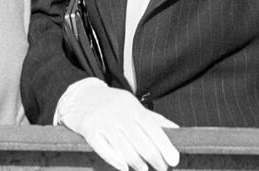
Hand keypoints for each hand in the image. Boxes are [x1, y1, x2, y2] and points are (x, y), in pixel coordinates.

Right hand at [58, 80, 179, 170]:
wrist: (82, 96)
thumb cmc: (114, 105)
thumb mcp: (133, 106)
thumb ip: (153, 120)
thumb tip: (176, 130)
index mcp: (132, 107)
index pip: (152, 127)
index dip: (164, 145)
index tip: (174, 160)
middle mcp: (119, 113)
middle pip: (139, 139)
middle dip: (153, 157)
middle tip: (163, 169)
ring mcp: (103, 121)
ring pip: (123, 146)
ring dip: (136, 162)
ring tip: (145, 170)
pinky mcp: (89, 129)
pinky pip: (102, 147)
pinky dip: (114, 159)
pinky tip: (124, 168)